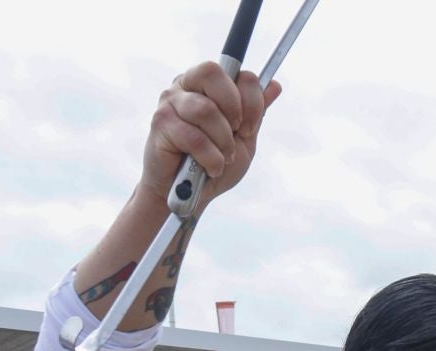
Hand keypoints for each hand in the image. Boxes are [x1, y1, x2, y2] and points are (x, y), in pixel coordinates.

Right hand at [139, 61, 283, 208]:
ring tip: (223, 158)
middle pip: (211, 72)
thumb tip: (275, 85)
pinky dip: (211, 158)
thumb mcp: (243, 138)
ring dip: (223, 141)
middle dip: (233, 107)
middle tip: (237, 133)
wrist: (189, 194)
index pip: (233, 71)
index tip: (249, 127)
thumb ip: (255, 112)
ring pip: (205, 110)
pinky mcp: (160, 123)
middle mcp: (185, 85)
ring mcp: (170, 102)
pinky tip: (211, 168)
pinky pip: (194, 137)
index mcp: (206, 84)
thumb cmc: (214, 162)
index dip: (250, 98)